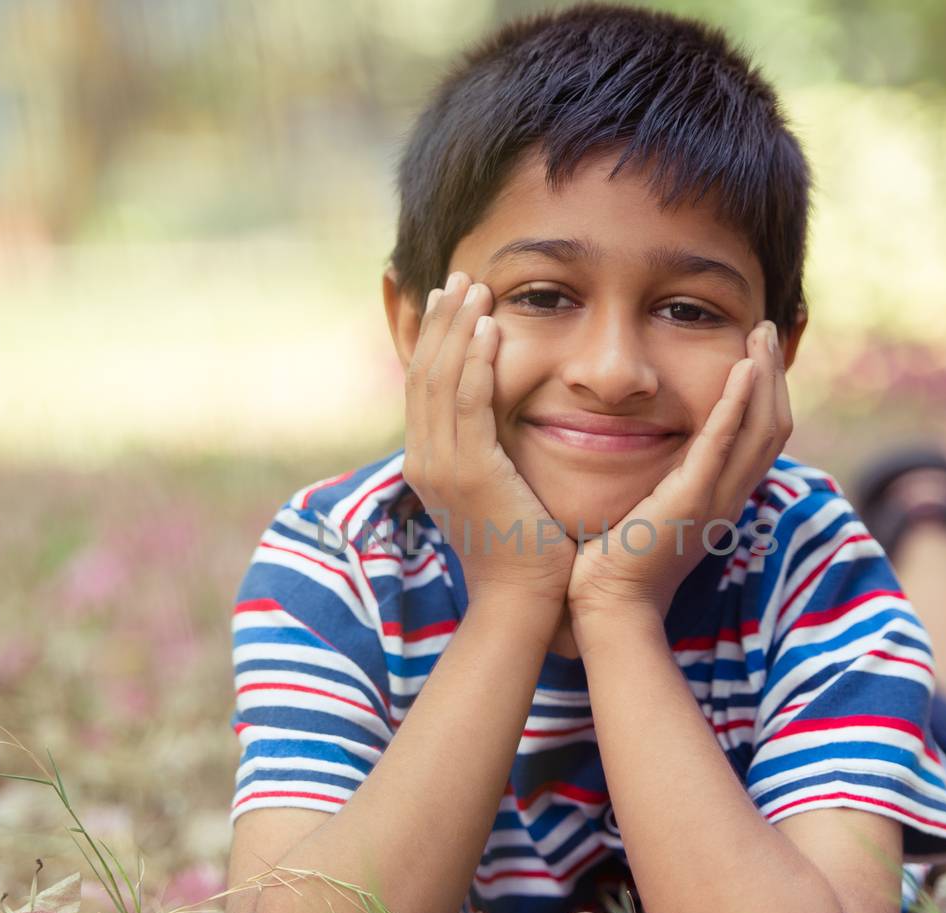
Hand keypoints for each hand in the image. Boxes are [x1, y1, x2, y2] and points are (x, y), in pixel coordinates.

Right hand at [402, 271, 577, 608]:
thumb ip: (488, 458)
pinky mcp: (470, 470)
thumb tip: (497, 430)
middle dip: (440, 322)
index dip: (433, 340)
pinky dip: (475, 361)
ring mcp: (442, 466)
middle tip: (458, 278)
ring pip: (441, 380)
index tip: (449, 302)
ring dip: (458, 329)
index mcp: (428, 464)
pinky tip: (489, 328)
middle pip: (423, 374)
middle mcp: (425, 460)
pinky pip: (468, 403)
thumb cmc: (522, 553)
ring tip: (474, 288)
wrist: (522, 601)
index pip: (422, 388)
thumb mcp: (496, 494)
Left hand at [566, 319, 791, 625]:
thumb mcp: (651, 508)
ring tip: (759, 336)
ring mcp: (715, 501)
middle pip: (774, 427)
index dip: (765, 392)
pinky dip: (736, 405)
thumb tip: (649, 444)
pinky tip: (742, 371)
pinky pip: (721, 445)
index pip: (759, 437)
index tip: (756, 352)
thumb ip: (661, 477)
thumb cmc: (617, 560)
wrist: (607, 606)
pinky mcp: (690, 502)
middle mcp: (729, 498)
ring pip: (762, 431)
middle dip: (773, 374)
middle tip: (765, 328)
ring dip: (764, 378)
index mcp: (721, 498)